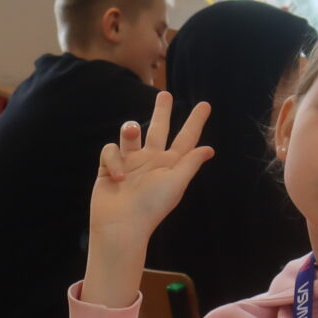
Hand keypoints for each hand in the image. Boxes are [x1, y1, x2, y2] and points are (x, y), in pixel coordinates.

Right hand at [89, 93, 213, 242]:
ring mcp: (130, 162)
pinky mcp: (109, 167)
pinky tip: (118, 176)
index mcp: (170, 164)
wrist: (121, 224)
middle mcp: (151, 160)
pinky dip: (113, 160)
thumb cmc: (151, 205)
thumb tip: (209, 149)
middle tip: (164, 94)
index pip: (186, 138)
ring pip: (130, 133)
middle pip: (158, 129)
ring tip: (132, 131)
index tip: (205, 105)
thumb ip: (190, 163)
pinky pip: (110, 150)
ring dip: (130, 129)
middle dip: (161, 112)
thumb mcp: (176, 182)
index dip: (196, 122)